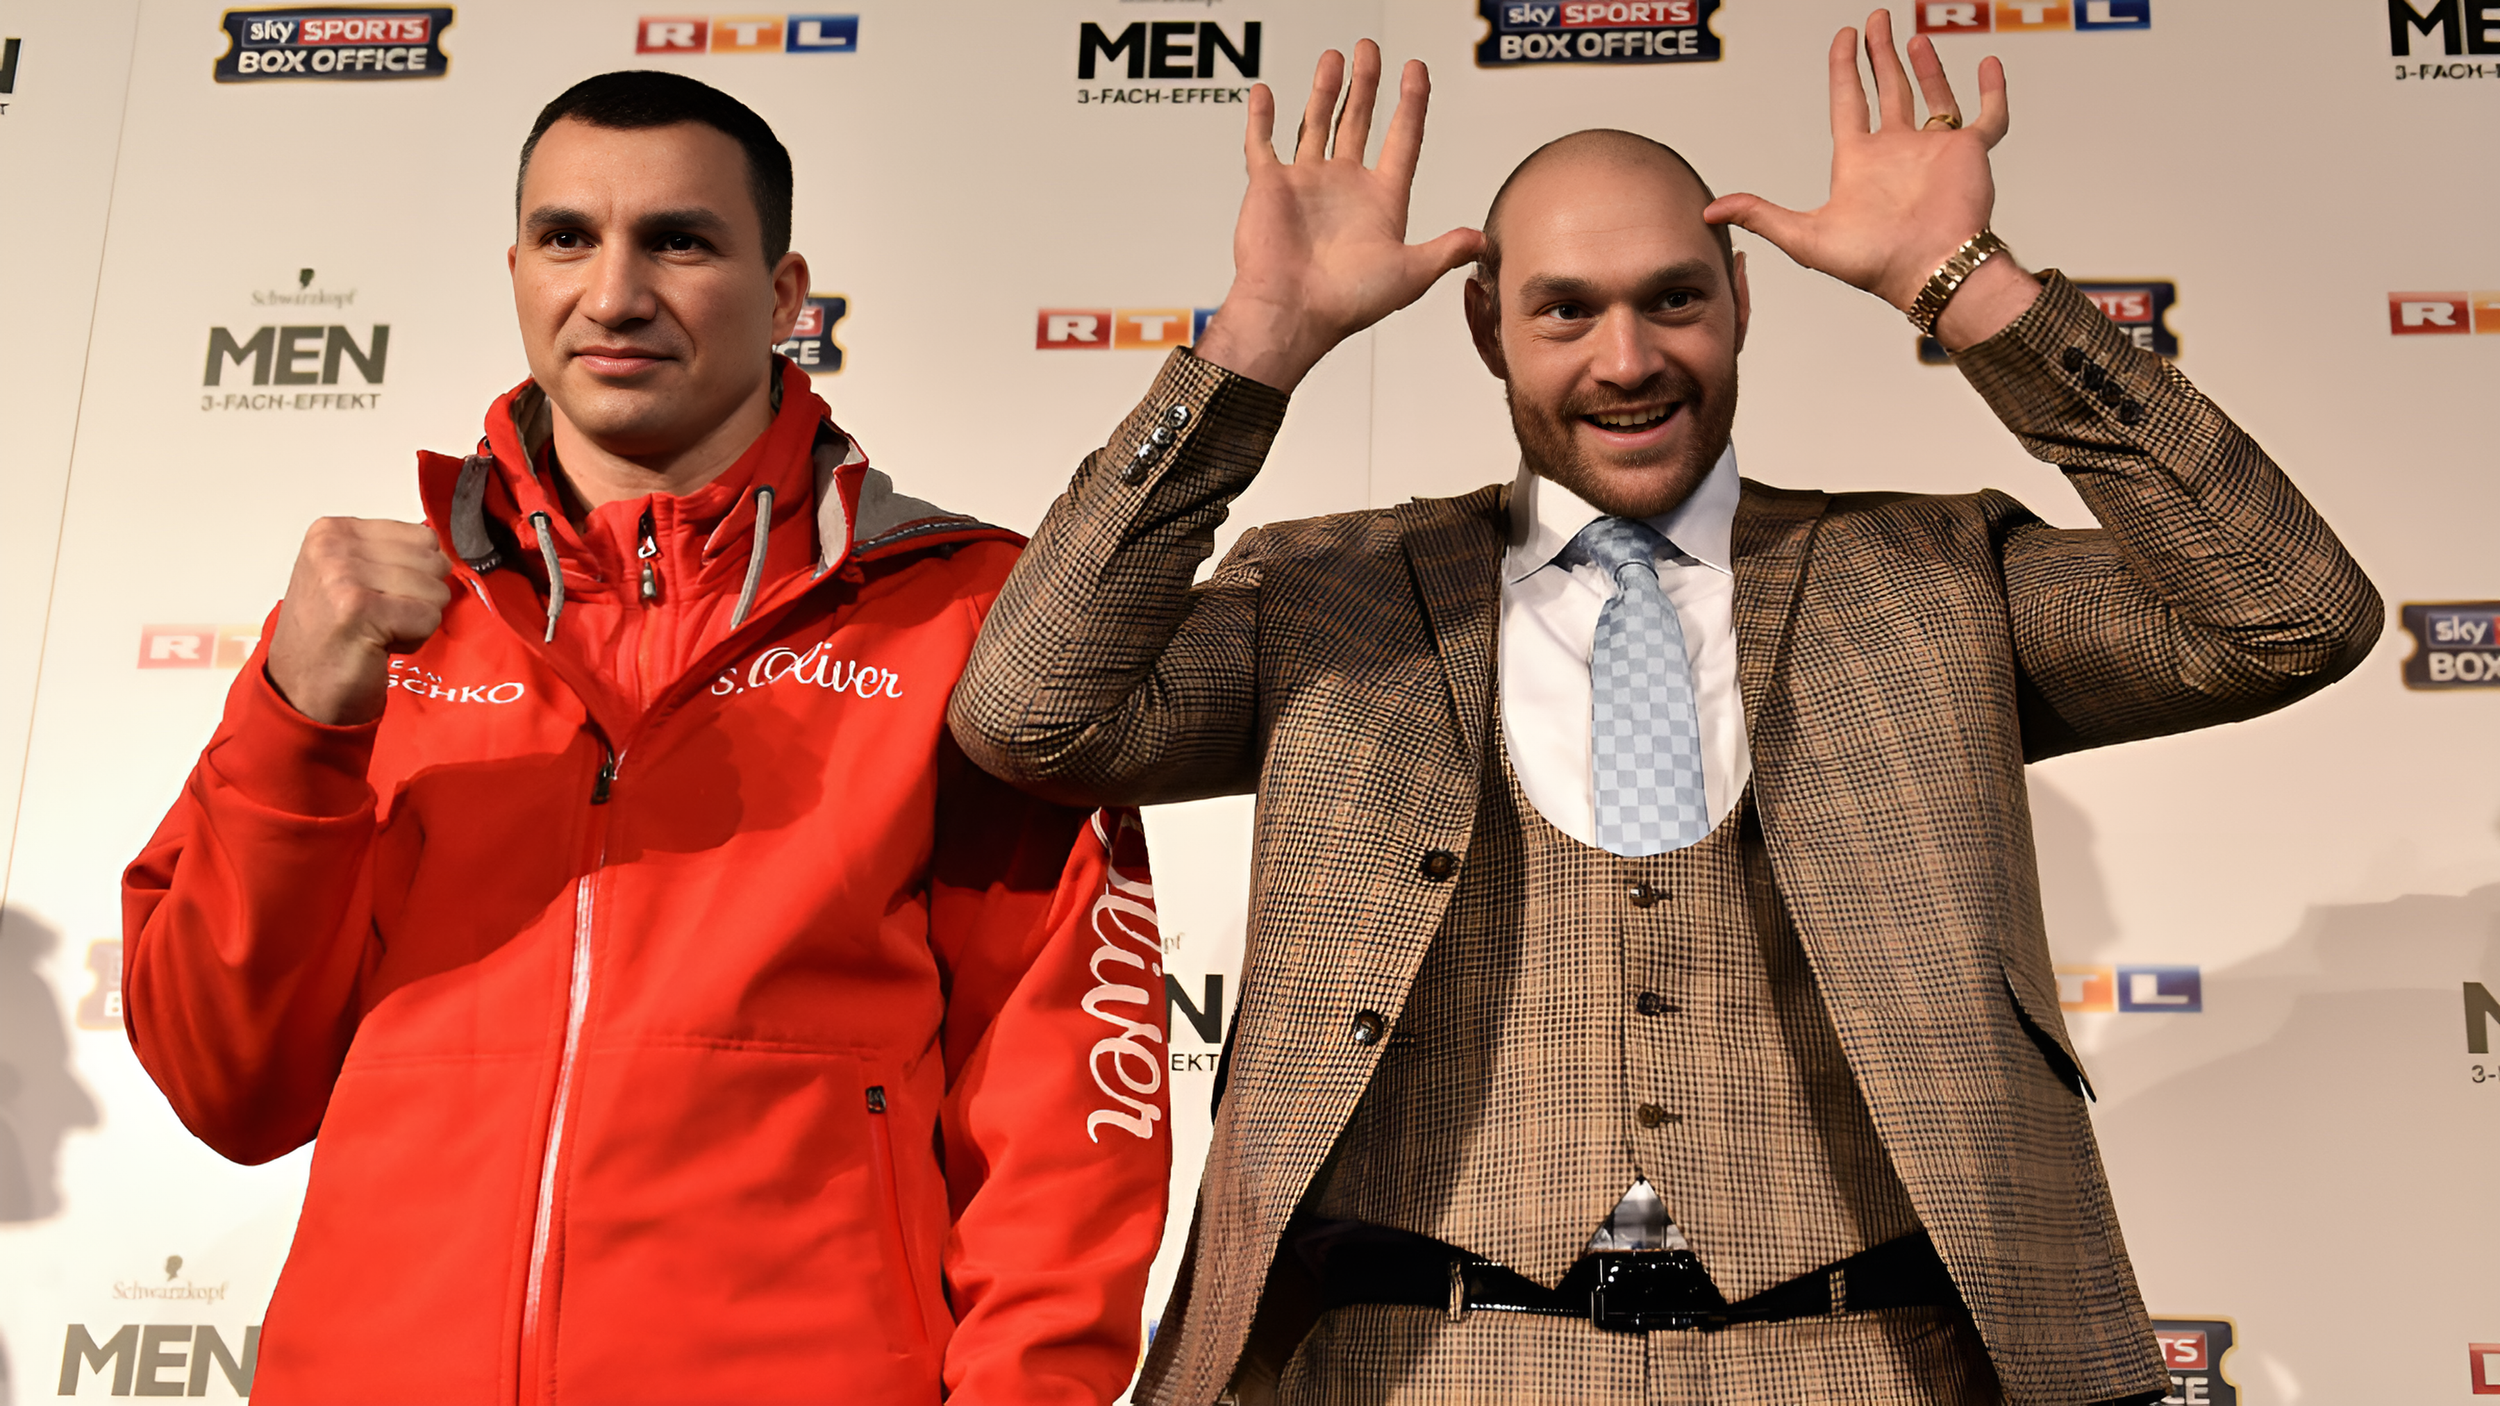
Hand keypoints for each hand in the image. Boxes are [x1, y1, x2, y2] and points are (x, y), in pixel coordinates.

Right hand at [265, 518, 452, 724]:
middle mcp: (333, 546)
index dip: (415, 575)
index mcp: (333, 531)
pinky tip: (378, 646)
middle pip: (432, 562)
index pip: (422, 536)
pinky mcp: (359, 608)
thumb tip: (441, 551)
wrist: (300, 692)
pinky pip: (428, 618)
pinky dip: (414, 640)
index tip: (378, 597)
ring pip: (435, 591)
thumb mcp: (349, 576)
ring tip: (376, 632)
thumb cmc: (331, 639)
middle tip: (378, 619)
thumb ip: (389, 555)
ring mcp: (343, 575)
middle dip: (419, 598)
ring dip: (415, 621)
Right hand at [1192, 41, 1482, 391]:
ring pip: (1316, 123)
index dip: (1412, 103)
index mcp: (1380, 202)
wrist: (1291, 314)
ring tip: (1332, 59)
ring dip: (1324, 91)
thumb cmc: (1346, 302)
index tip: (1416, 71)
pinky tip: (1266, 93)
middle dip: (1367, 83)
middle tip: (1370, 50)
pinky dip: (1261, 118)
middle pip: (1360, 120)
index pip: (1402, 139)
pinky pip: (1262, 144)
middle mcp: (1344, 188)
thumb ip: (1445, 251)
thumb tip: (1482, 241)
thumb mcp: (1411, 274)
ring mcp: (1306, 184)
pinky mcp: (1269, 188)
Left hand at [1704, 10, 2038, 347]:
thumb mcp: (1804, 236)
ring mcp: (1935, 150)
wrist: (1928, 272)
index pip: (1848, 102)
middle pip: (1888, 91)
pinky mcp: (1970, 153)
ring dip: (1925, 67)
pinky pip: (1989, 116)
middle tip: (1876, 22)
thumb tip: (1710, 212)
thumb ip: (1760, 216)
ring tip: (1913, 37)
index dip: (1844, 69)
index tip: (1844, 39)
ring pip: (1934, 96)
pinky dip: (1992, 91)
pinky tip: (1989, 65)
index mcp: (1860, 162)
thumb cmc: (1873, 262)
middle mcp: (1897, 151)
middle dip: (1880, 56)